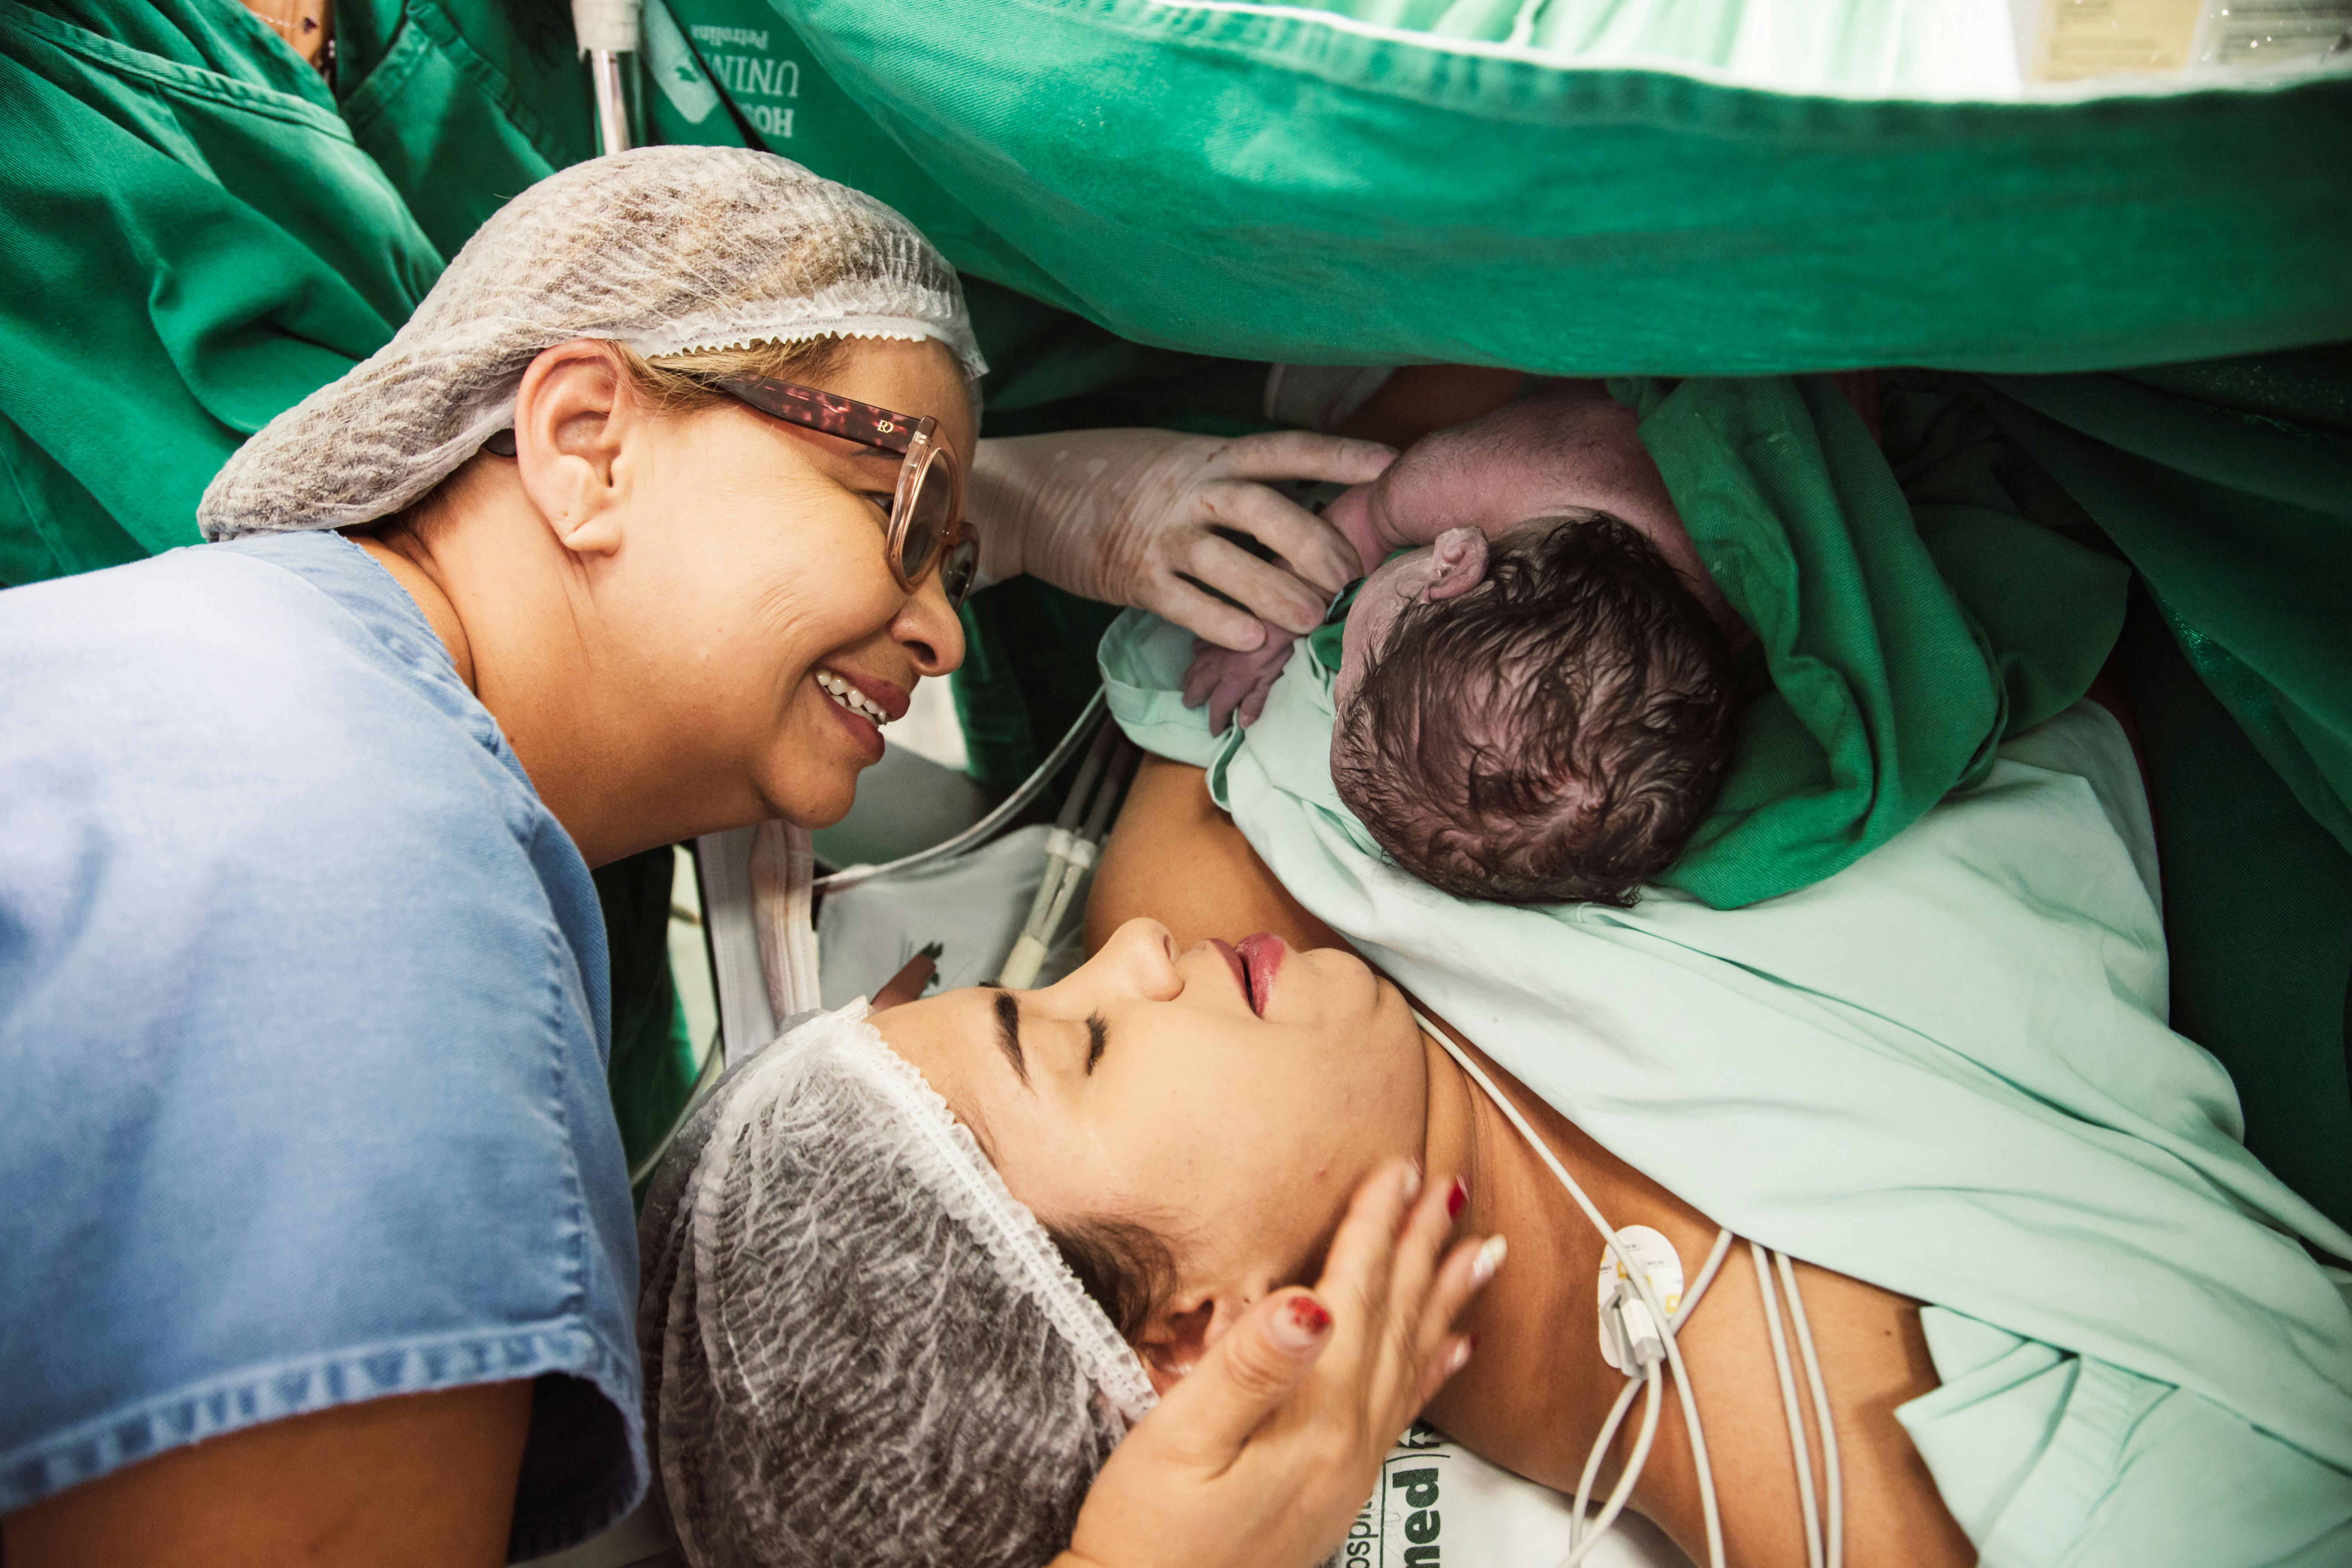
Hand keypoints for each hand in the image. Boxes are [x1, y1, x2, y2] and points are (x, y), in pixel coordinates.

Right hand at [971, 429, 1393, 650]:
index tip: (1390, 462)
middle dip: (1313, 542)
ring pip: (1231, 562)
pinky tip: (1253, 639)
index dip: (1338, 454)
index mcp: (1208, 456)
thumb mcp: (1175, 457)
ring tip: (1310, 618)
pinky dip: (1222, 622)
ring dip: (1276, 593)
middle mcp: (1190, 490)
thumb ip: (1230, 478)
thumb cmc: (1110, 475)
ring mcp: (1161, 534)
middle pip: (1265, 509)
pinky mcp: (1132, 576)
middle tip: (1347, 573)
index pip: (1284, 450)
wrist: (1029, 493)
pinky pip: (1185, 602)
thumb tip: (1299, 502)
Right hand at [1053, 1160, 1500, 1567]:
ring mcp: (1347, 1466)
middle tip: (1448, 1187)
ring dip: (1443, 1297)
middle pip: (1395, 1319)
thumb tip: (1308, 1304)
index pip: (1354, 1296)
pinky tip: (1452, 1347)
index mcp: (1312, 1416)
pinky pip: (1404, 1407)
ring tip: (1477, 1251)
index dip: (1376, 1226)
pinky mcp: (1336, 1485)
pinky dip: (1433, 1367)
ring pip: (1412, 1357)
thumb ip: (1249, 1368)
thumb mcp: (1182, 1441)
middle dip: (1422, 1246)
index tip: (1399, 1170)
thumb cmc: (1150, 1537)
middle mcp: (1345, 1441)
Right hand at [1183, 626, 1298, 732]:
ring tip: (1188, 686)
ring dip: (1189, 679)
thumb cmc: (1282, 646)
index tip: (1215, 731)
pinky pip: (1197, 646)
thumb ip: (1257, 700)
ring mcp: (1213, 648)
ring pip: (1192, 667)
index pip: (1218, 708)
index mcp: (1234, 681)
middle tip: (1190, 705)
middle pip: (1196, 688)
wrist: (1278, 614)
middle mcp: (1218, 667)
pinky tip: (1198, 655)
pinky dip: (1196, 654)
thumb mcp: (1274, 677)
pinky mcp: (1215, 633)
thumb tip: (1243, 724)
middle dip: (1192, 699)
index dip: (1215, 722)